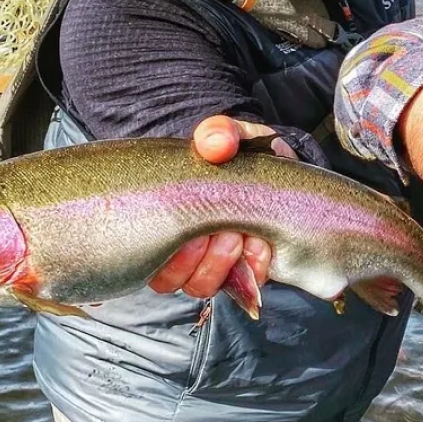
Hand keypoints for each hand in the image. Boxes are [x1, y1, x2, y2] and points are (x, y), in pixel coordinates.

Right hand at [148, 116, 283, 296]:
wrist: (281, 168)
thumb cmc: (244, 155)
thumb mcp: (232, 136)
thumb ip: (220, 133)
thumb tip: (213, 145)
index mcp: (166, 217)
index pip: (141, 250)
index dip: (161, 248)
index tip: (190, 225)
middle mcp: (182, 247)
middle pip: (165, 280)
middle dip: (191, 257)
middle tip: (218, 230)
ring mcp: (213, 263)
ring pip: (197, 287)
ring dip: (218, 264)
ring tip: (238, 235)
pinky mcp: (245, 273)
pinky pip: (239, 289)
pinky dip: (250, 268)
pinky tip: (261, 245)